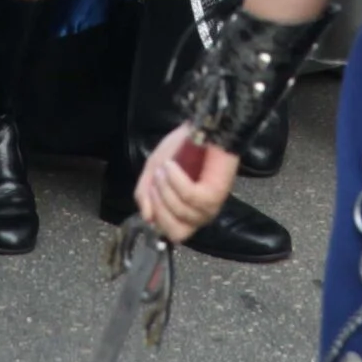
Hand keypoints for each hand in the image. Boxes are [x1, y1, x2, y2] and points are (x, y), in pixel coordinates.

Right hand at [134, 125, 240, 242]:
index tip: (150, 191)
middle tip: (156, 179)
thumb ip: (145, 194)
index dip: (157, 216)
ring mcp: (209, 207)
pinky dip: (177, 181)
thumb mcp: (154, 170)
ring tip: (165, 168)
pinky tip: (172, 166)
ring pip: (181, 213)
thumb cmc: (181, 149)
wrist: (203, 128)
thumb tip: (146, 217)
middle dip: (160, 205)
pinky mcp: (216, 194)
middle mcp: (199, 215)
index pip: (169, 234)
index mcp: (184, 214)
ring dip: (167, 189)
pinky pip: (190, 197)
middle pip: (175, 231)